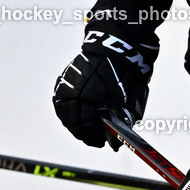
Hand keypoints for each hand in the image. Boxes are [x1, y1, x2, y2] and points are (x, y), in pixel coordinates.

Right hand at [52, 31, 154, 148]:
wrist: (117, 45)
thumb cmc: (126, 71)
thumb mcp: (129, 98)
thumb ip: (120, 122)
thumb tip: (116, 144)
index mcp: (91, 97)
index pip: (87, 127)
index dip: (94, 138)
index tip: (101, 143)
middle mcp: (74, 91)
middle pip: (73, 123)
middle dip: (84, 133)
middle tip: (95, 138)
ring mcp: (67, 84)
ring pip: (64, 113)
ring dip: (74, 123)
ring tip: (86, 127)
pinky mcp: (64, 78)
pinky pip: (61, 100)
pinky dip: (67, 110)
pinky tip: (77, 114)